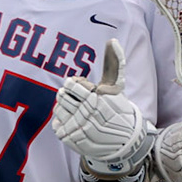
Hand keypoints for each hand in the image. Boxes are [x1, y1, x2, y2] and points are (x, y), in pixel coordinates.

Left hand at [52, 39, 151, 175]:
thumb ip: (114, 63)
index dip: (75, 85)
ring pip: (58, 111)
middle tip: (79, 103)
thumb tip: (112, 40)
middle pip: (62, 96)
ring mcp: (80, 128)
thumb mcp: (116, 86)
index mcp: (96, 97)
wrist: (124, 141)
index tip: (84, 90)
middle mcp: (88, 113)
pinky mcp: (73, 140)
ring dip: (65, 111)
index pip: (70, 84)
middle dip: (69, 97)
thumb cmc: (117, 109)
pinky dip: (63, 125)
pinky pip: (57, 127)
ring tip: (77, 114)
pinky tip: (74, 125)